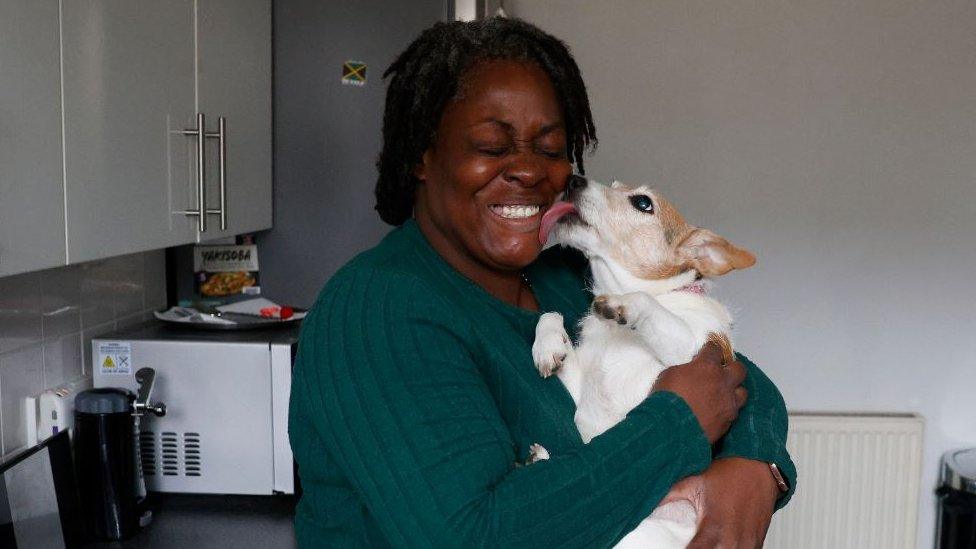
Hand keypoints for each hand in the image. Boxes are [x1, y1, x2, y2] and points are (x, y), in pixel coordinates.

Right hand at [651, 342, 747, 442]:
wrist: (671, 429)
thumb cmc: (666, 398)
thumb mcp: (670, 375)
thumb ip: (686, 371)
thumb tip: (690, 373)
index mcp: (707, 367)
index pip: (715, 350)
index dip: (711, 349)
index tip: (709, 350)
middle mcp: (723, 382)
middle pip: (739, 369)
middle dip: (731, 368)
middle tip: (721, 372)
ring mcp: (728, 403)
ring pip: (742, 392)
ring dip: (734, 391)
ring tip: (724, 394)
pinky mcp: (728, 422)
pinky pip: (733, 412)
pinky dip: (727, 409)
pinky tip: (718, 411)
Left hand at [661, 458, 779, 547]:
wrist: (758, 466)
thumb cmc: (727, 473)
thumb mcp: (693, 482)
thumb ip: (669, 496)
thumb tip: (646, 501)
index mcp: (713, 526)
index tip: (671, 547)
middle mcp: (732, 539)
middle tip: (684, 545)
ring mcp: (747, 543)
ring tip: (702, 545)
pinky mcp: (757, 543)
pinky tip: (718, 547)